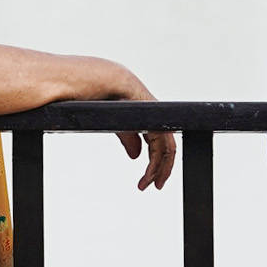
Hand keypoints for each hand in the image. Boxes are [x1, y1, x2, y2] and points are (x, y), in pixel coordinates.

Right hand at [106, 64, 175, 191]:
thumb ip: (128, 137)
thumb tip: (136, 155)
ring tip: (147, 184)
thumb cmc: (102, 95)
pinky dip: (157, 163)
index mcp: (145, 117)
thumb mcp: (115, 123)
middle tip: (156, 186)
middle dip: (162, 169)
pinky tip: (149, 174)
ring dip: (160, 169)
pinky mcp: (155, 117)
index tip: (148, 179)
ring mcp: (155, 116)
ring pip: (167, 148)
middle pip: (165, 147)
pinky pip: (163, 144)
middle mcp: (153, 117)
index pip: (158, 143)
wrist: (100, 79)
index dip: (157, 162)